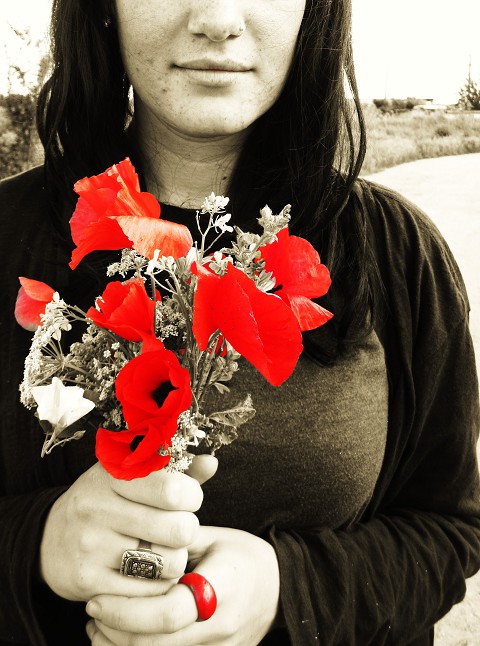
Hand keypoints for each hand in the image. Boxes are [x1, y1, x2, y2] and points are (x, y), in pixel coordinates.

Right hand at [40, 455, 216, 601]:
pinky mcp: (88, 581)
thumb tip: (211, 463)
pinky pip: (150, 591)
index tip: (185, 499)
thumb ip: (176, 470)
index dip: (192, 497)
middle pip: (178, 530)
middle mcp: (99, 507)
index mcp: (114, 474)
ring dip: (175, 559)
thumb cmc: (106, 500)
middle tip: (176, 528)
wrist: (49, 537)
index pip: (174, 490)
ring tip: (163, 550)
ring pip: (169, 563)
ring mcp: (92, 545)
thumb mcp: (133, 476)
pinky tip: (147, 572)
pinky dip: (158, 584)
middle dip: (187, 530)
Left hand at [85, 525, 279, 644]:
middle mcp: (220, 626)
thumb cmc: (243, 556)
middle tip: (91, 608)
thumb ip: (175, 540)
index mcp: (224, 586)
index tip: (98, 598)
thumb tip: (132, 536)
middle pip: (156, 644)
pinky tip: (118, 639)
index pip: (171, 611)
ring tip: (97, 625)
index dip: (128, 610)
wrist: (279, 590)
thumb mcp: (214, 538)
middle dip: (115, 631)